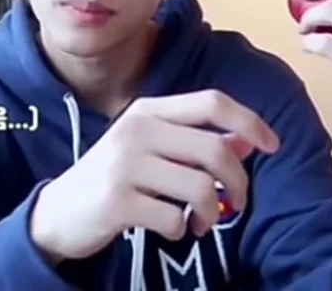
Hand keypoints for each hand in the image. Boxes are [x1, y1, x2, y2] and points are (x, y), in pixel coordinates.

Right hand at [30, 90, 279, 261]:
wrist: (60, 210)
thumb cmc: (116, 174)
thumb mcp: (153, 149)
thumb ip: (196, 142)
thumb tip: (246, 141)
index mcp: (149, 110)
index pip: (211, 102)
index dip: (249, 120)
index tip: (272, 145)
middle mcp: (137, 129)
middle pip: (215, 149)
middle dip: (239, 183)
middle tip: (237, 203)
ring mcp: (125, 164)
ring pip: (200, 188)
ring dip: (211, 213)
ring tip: (202, 222)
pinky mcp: (117, 201)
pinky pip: (174, 219)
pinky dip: (182, 230)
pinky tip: (170, 228)